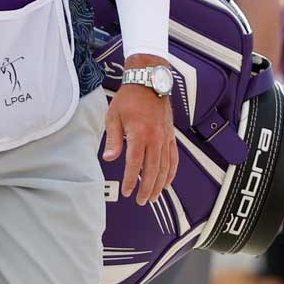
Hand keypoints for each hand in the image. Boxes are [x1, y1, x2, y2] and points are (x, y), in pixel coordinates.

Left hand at [104, 56, 177, 204]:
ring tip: (154, 197)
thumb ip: (113, 139)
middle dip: (147, 188)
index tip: (127, 191)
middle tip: (142, 201)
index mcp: (139, 133)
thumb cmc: (129, 98)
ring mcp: (165, 137)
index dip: (131, 179)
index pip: (135, 163)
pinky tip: (167, 182)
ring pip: (165, 166)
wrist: (149, 81)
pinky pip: (174, 158)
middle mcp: (155, 137)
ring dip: (160, 184)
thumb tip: (110, 159)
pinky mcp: (171, 136)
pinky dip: (171, 172)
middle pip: (153, 169)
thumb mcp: (114, 117)